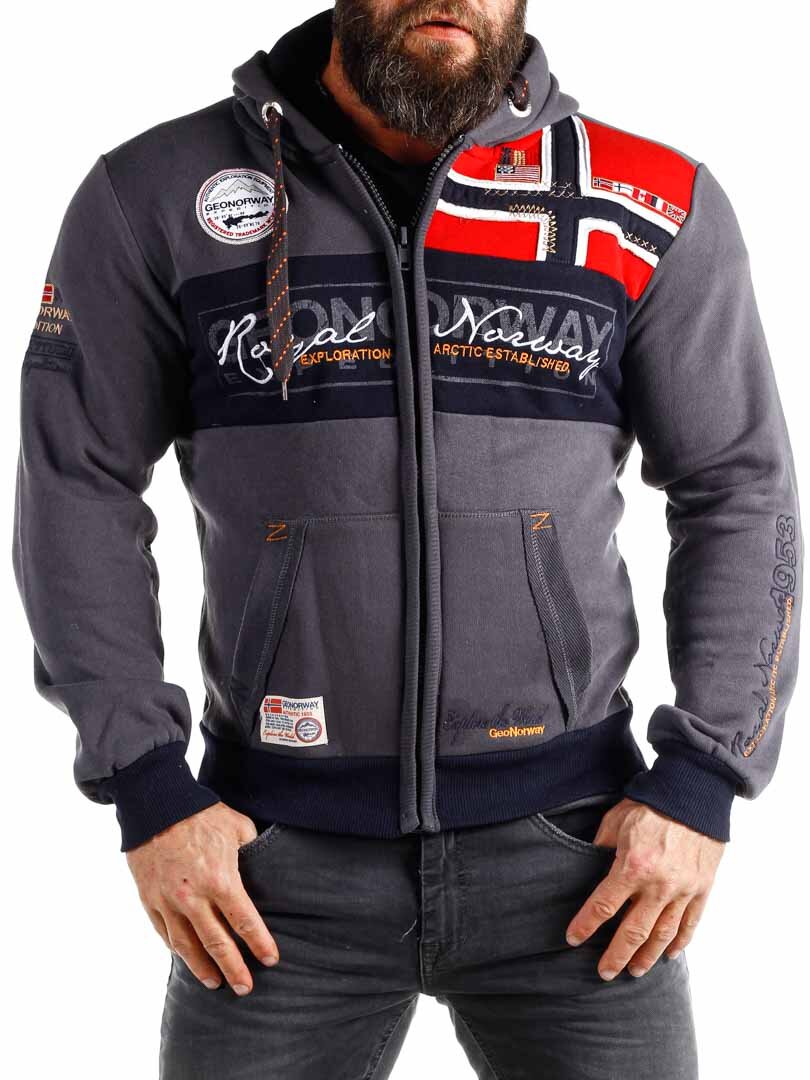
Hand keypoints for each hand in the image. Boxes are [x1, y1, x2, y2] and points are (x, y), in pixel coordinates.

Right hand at [126, 801, 279, 995]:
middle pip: (217, 943)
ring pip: (187, 945)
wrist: (156, 805)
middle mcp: (193, 897)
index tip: (270, 960)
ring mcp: (168, 901)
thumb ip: (254, 849)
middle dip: (234, 967)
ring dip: (203, 967)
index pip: (244, 921)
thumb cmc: (201, 813)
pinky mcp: (149, 899)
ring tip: (215, 983)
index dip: (259, 943)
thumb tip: (267, 862)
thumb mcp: (238, 827)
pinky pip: (164, 932)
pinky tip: (186, 958)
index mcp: (220, 880)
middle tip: (245, 988)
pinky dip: (177, 948)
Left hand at [565, 797, 724, 980]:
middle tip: (604, 972)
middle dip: (616, 955)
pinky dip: (680, 942)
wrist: (693, 793)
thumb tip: (589, 862)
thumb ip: (602, 846)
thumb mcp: (615, 820)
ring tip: (635, 971)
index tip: (573, 939)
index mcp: (632, 867)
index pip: (603, 906)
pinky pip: (690, 923)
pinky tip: (669, 954)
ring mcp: (683, 890)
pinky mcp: (702, 888)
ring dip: (647, 956)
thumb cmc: (650, 803)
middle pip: (633, 932)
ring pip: (663, 934)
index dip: (585, 925)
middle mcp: (658, 885)